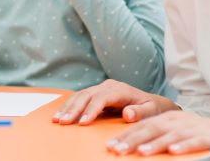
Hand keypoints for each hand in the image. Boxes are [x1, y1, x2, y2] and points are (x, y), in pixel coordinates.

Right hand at [52, 79, 177, 124]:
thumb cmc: (151, 109)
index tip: (82, 123)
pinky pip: (80, 98)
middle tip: (63, 122)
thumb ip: (140, 112)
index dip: (91, 110)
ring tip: (57, 120)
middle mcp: (109, 86)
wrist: (152, 103)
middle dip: (74, 109)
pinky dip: (69, 106)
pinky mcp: (96, 93)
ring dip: (67, 107)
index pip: (102, 98)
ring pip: (80, 95)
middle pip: (87, 95)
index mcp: (121, 90)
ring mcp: (101, 88)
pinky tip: (60, 115)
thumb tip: (127, 113)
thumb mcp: (151, 111)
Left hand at [106, 112, 209, 158]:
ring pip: (171, 136)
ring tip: (141, 152)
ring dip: (155, 144)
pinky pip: (194, 142)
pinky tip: (173, 152)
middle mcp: (177, 122)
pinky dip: (183, 146)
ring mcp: (192, 129)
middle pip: (151, 130)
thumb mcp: (173, 136)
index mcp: (166, 120)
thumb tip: (133, 150)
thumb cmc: (197, 138)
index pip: (141, 127)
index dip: (125, 135)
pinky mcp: (209, 138)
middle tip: (116, 149)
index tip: (109, 146)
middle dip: (133, 140)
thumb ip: (155, 141)